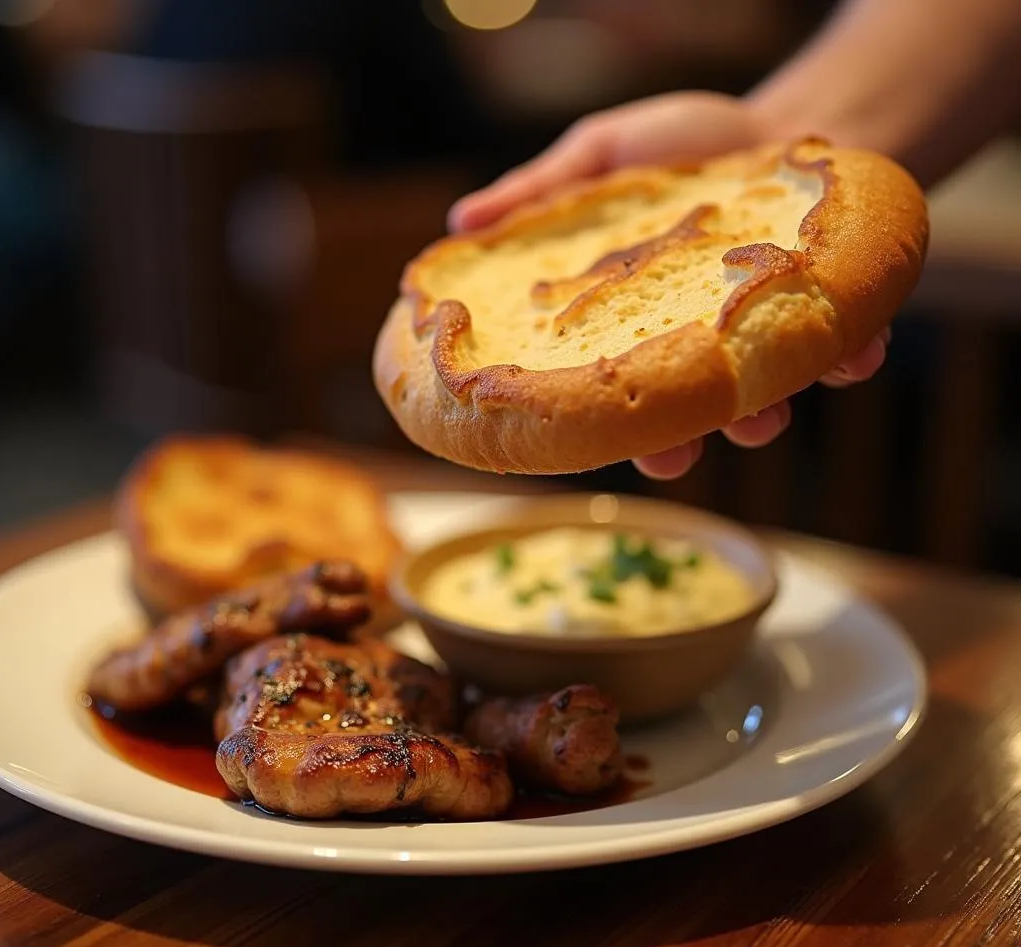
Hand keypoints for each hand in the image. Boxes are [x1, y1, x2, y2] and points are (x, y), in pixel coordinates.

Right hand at [448, 92, 889, 479]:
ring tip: (762, 415)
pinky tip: (855, 354)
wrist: (785, 124)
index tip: (574, 437)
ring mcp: (758, 339)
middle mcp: (693, 347)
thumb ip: (540, 192)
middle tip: (673, 456)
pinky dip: (849, 359)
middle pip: (676, 416)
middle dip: (676, 445)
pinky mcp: (824, 317)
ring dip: (760, 417)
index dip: (592, 420)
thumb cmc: (686, 148)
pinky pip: (840, 352)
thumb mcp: (604, 154)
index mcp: (634, 323)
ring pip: (757, 401)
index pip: (603, 384)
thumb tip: (457, 224)